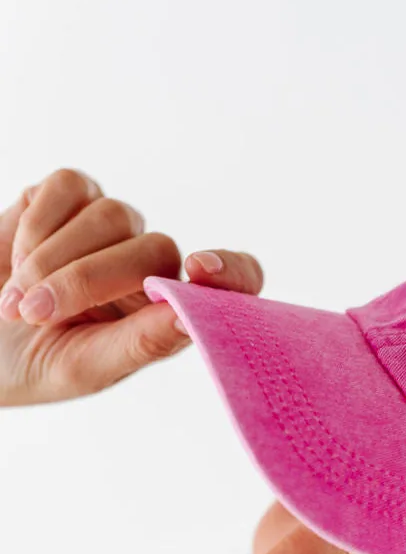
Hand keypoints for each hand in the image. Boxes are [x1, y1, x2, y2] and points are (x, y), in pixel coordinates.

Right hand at [0, 167, 263, 406]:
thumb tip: (192, 316)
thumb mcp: (86, 366)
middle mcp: (150, 263)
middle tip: (34, 313)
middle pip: (155, 248)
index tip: (201, 269)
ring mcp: (112, 227)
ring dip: (53, 259)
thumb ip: (142, 342)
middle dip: (89, 280)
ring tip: (15, 301)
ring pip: (111, 217)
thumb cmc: (32, 362)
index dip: (231, 270)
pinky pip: (69, 187)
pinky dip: (36, 222)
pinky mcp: (70, 193)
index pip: (236, 279)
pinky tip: (14, 255)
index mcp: (170, 311)